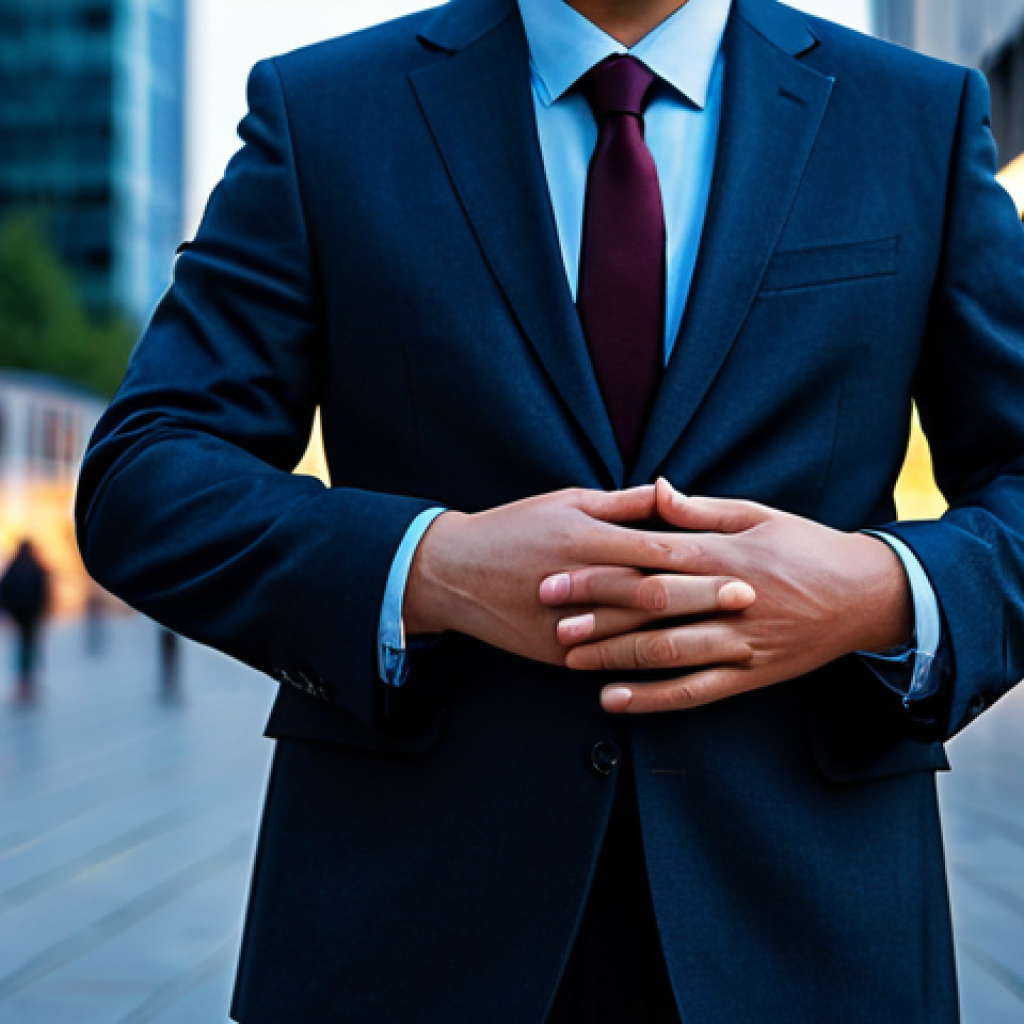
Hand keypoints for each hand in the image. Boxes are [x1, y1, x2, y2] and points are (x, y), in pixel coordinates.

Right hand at [404, 485, 739, 666]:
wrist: (451, 573)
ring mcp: (565, 623)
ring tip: (724, 638)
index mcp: (583, 539)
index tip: (742, 566)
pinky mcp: (554, 652)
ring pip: (635, 634)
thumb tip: (669, 491)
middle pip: (653, 594)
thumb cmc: (513, 528)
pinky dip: (642, 665)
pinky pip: (607, 661)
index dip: (702, 560)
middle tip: (749, 600)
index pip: (653, 550)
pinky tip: (677, 668)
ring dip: (683, 636)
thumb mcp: (563, 502)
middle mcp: (578, 581)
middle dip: (705, 598)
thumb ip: (620, 503)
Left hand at [540, 480, 912, 713]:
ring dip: (616, 657)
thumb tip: (652, 488)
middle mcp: (729, 600)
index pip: (650, 563)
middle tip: (550, 620)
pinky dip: (653, 699)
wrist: (868, 595)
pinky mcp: (752, 676)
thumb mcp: (758, 515)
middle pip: (652, 610)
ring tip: (570, 660)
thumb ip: (700, 511)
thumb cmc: (807, 547)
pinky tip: (615, 700)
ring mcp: (741, 643)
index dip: (600, 571)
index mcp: (725, 555)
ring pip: (668, 654)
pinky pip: (696, 691)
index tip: (558, 575)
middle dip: (597, 615)